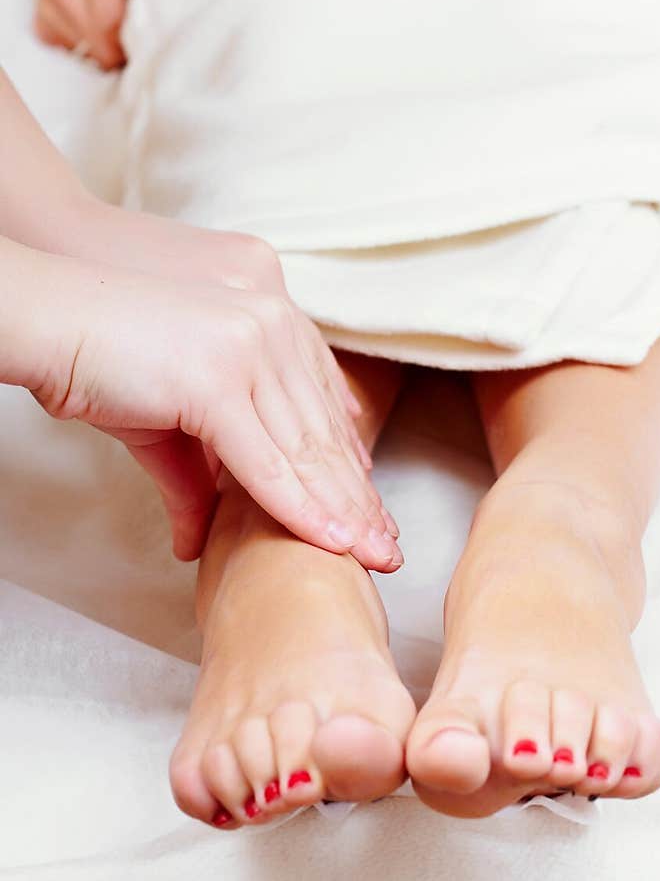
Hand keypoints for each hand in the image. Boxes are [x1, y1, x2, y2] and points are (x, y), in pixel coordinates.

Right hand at [17, 246, 399, 569]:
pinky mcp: (218, 379)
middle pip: (326, 431)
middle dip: (359, 500)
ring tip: (371, 559)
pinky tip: (331, 542)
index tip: (371, 514)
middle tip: (389, 552)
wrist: (48, 321)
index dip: (351, 467)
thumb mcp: (165, 425)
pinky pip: (268, 461)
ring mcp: (249, 348)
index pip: (323, 406)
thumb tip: (200, 541)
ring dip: (343, 513)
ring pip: (307, 450)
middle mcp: (273, 327)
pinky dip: (300, 509)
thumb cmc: (101, 361)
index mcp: (272, 322)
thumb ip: (198, 477)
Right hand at [35, 0, 146, 69]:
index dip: (130, 41)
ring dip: (100, 47)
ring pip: (80, 49)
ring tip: (110, 26)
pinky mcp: (38, 13)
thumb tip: (157, 26)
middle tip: (131, 43)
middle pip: (97, 42)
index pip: (111, 21)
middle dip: (118, 52)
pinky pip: (60, 45)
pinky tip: (89, 24)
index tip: (143, 43)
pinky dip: (78, 43)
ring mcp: (47, 0)